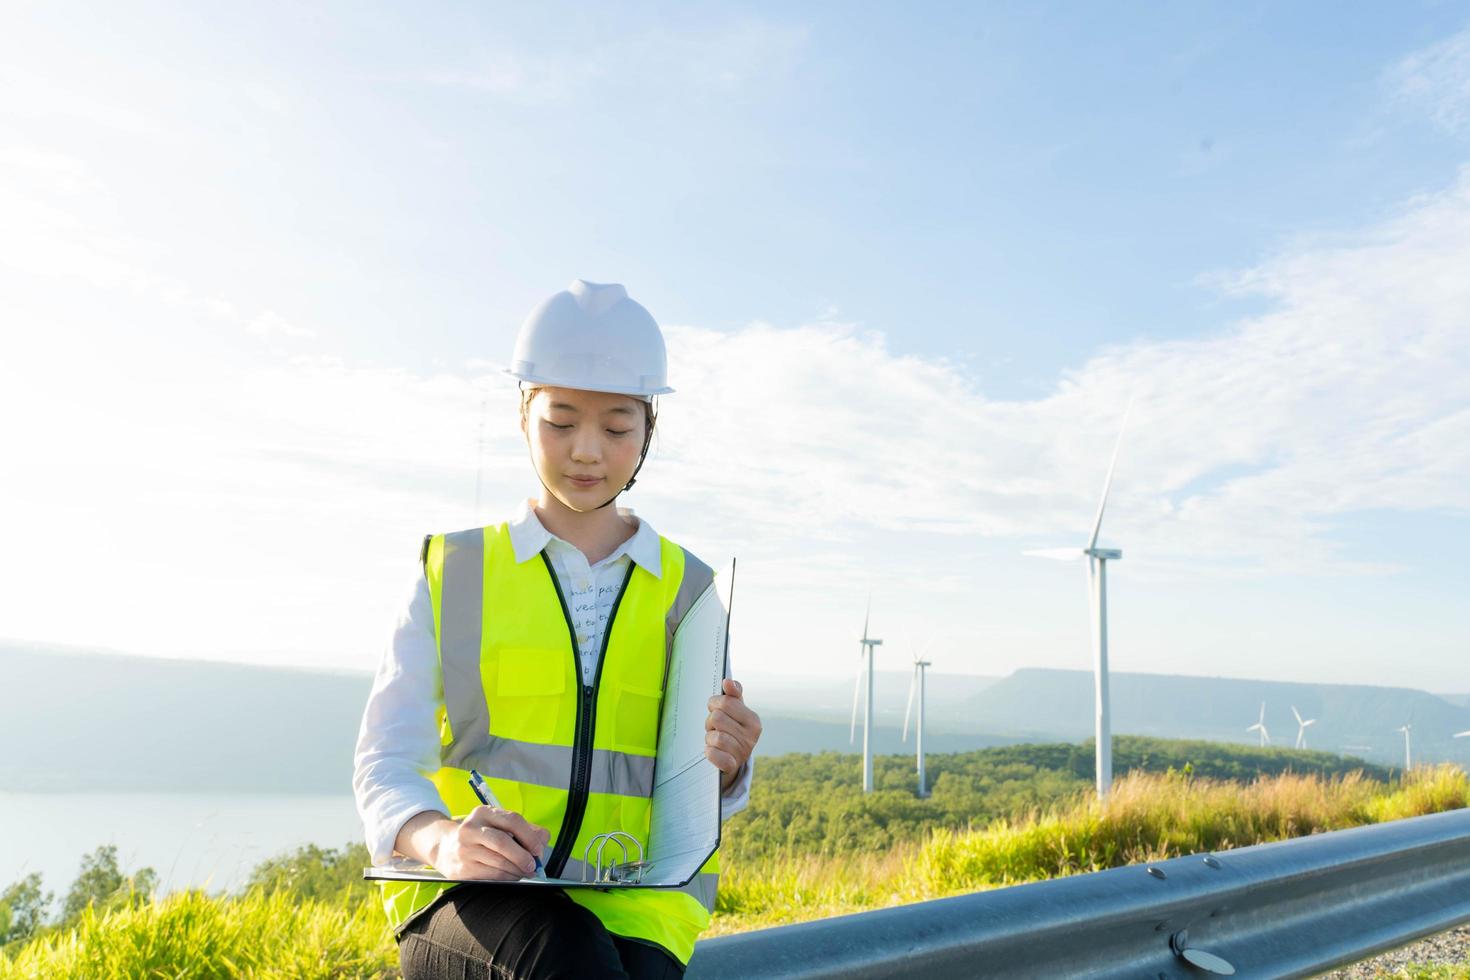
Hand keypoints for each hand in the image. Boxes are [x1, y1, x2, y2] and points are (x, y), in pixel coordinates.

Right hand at [431, 805, 549, 880]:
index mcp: (483, 812)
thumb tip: (543, 838)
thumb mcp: (499, 825)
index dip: (529, 836)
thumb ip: (525, 829)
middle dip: (523, 856)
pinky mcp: (462, 869)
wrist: (445, 848)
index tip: (539, 849)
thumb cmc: (482, 836)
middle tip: (534, 866)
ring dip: (517, 870)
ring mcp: (464, 849)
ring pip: (498, 862)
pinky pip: (491, 876)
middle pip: (503, 842)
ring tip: (526, 872)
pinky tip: (513, 877)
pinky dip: (507, 878)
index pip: (512, 820)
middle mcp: (470, 829)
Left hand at [705, 678, 760, 791]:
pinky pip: (711, 753)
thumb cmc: (732, 729)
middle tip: (715, 727)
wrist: (732, 759)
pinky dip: (708, 751)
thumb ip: (733, 694)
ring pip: (713, 736)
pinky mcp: (731, 766)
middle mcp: (751, 737)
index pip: (726, 702)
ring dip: (709, 737)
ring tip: (715, 739)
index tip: (716, 709)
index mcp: (753, 720)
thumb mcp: (735, 710)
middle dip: (710, 721)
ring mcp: (742, 753)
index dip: (714, 703)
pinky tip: (713, 750)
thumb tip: (728, 681)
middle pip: (716, 718)